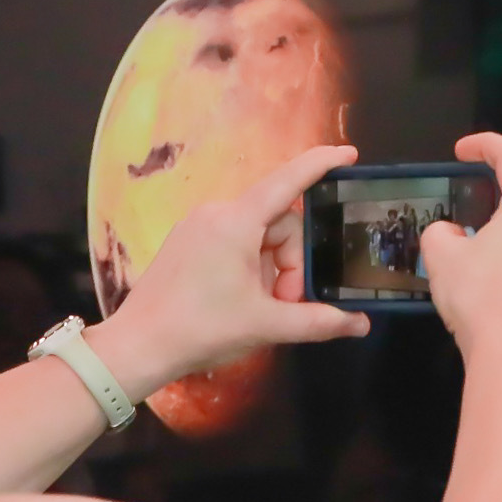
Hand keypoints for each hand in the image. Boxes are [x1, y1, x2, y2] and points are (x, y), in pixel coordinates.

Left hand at [103, 144, 371, 386]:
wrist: (139, 346)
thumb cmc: (202, 329)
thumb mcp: (267, 325)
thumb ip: (319, 321)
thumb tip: (361, 324)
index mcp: (236, 222)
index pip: (289, 181)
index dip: (321, 164)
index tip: (349, 155)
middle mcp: (216, 213)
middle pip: (279, 224)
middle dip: (292, 263)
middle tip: (286, 304)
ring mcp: (198, 227)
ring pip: (258, 237)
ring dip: (272, 270)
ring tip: (262, 310)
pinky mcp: (187, 243)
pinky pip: (235, 244)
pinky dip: (251, 268)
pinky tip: (243, 301)